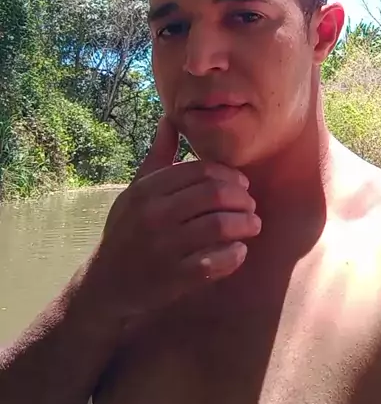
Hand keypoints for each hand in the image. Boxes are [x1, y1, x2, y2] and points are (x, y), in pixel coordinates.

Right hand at [87, 117, 260, 319]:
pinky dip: (235, 254)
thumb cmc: (125, 231)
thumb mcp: (135, 191)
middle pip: (215, 194)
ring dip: (245, 224)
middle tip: (250, 204)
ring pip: (220, 225)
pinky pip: (217, 261)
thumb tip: (170, 119)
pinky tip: (239, 250)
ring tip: (252, 225)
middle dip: (242, 198)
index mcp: (147, 190)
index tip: (242, 183)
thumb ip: (158, 156)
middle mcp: (154, 215)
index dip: (229, 175)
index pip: (201, 170)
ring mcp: (164, 247)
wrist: (104, 284)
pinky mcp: (175, 277)